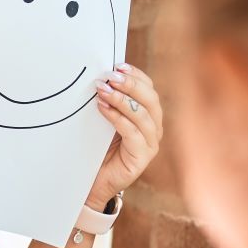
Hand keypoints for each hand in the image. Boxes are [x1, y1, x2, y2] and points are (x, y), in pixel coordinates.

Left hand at [87, 63, 162, 207]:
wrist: (94, 182)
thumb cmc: (98, 149)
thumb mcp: (104, 121)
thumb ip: (109, 102)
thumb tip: (101, 78)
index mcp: (148, 116)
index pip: (149, 89)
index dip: (136, 76)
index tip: (118, 65)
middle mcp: (154, 128)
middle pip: (150, 100)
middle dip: (130, 85)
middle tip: (110, 76)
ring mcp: (150, 144)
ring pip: (143, 115)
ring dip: (121, 99)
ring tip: (102, 91)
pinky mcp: (142, 157)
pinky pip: (133, 133)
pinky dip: (118, 118)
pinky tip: (103, 108)